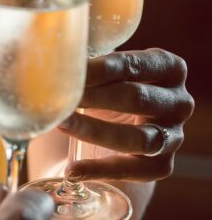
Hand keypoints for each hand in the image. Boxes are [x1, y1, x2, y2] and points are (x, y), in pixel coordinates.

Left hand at [58, 49, 192, 181]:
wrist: (105, 137)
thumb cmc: (98, 94)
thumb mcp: (96, 74)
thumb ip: (80, 59)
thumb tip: (42, 49)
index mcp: (168, 68)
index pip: (132, 65)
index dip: (97, 69)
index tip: (67, 71)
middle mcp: (178, 102)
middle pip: (136, 98)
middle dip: (93, 97)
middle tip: (58, 98)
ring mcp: (173, 136)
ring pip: (138, 137)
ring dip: (94, 130)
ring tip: (60, 124)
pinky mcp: (161, 165)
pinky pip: (133, 170)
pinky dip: (100, 170)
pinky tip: (71, 170)